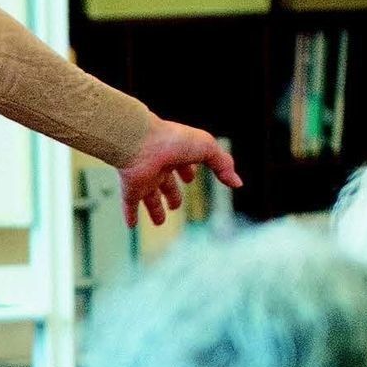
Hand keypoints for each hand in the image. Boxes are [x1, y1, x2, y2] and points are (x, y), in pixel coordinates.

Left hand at [116, 121, 240, 228]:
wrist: (140, 142)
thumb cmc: (173, 140)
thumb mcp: (207, 149)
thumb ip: (223, 164)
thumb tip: (237, 183)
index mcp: (176, 153)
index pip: (183, 164)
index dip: (187, 171)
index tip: (189, 178)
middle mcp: (159, 166)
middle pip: (166, 183)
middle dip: (172, 194)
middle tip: (175, 205)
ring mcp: (144, 178)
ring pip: (150, 197)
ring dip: (155, 209)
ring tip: (159, 222)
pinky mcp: (131, 188)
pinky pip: (129, 204)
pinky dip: (130, 215)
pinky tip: (131, 226)